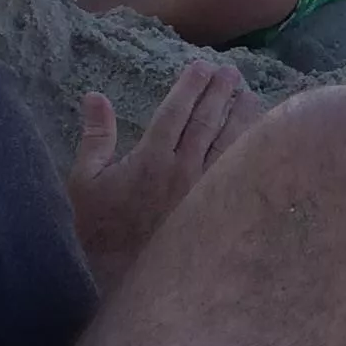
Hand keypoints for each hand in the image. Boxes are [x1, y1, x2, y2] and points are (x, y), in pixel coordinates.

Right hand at [66, 57, 264, 290]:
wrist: (125, 278)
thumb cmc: (101, 229)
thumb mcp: (85, 181)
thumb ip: (95, 137)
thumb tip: (95, 96)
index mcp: (152, 158)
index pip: (177, 111)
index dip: (191, 86)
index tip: (202, 66)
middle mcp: (184, 170)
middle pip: (209, 121)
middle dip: (221, 92)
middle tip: (231, 73)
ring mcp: (206, 191)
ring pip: (232, 143)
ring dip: (242, 115)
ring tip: (248, 94)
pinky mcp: (219, 210)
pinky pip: (242, 172)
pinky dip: (252, 149)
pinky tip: (260, 136)